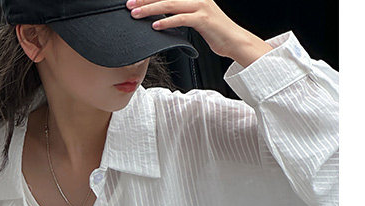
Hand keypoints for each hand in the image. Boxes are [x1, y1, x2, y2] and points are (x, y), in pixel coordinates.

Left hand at [125, 0, 269, 62]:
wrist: (234, 41)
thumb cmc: (215, 32)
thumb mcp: (196, 19)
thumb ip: (181, 14)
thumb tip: (163, 16)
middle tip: (129, 4)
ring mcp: (201, 6)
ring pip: (170, 4)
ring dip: (151, 9)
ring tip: (136, 14)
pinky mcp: (203, 19)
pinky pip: (181, 19)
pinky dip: (166, 22)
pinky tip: (155, 26)